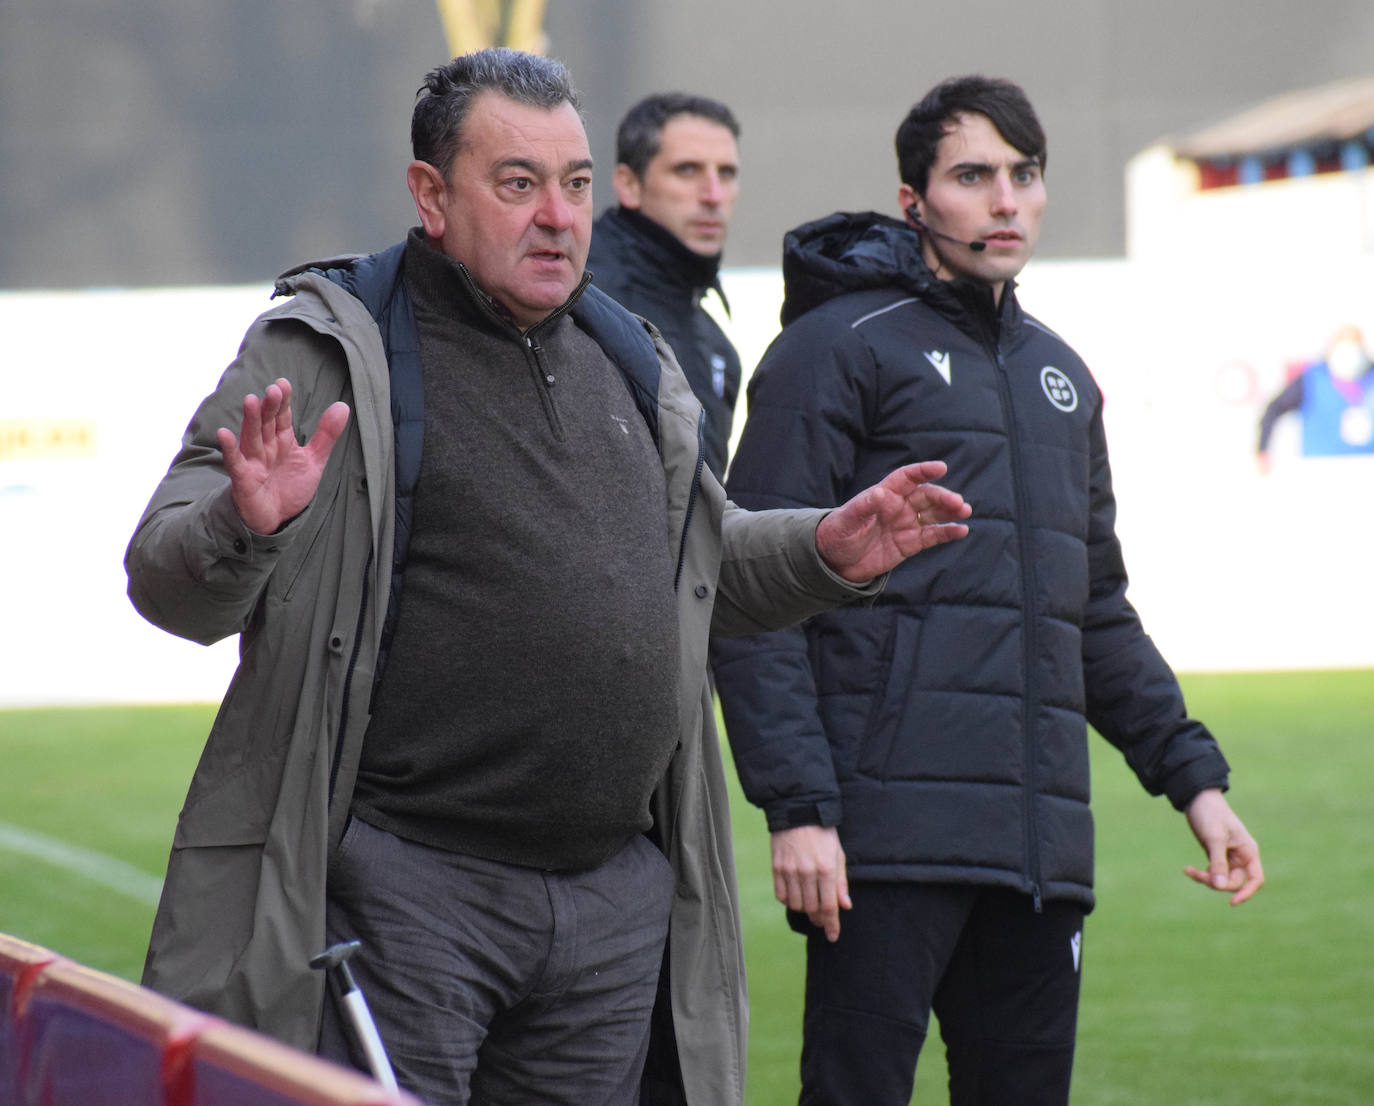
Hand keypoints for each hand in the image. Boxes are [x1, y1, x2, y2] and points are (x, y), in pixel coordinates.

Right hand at [217, 378, 350, 533]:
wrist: (276, 520)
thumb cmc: (290, 487)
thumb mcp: (313, 461)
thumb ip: (326, 435)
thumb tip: (343, 406)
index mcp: (282, 440)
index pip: (282, 416)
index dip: (283, 401)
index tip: (283, 384)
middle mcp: (266, 447)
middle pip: (266, 423)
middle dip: (269, 407)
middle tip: (273, 390)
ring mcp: (253, 461)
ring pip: (251, 437)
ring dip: (251, 420)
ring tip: (251, 400)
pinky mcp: (244, 479)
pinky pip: (235, 462)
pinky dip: (229, 449)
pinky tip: (224, 433)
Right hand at [771, 825, 850, 940]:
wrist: (798, 811)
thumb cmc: (823, 833)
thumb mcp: (838, 854)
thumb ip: (841, 882)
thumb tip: (845, 906)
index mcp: (826, 869)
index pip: (829, 906)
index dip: (832, 925)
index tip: (832, 936)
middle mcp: (807, 872)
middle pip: (811, 909)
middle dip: (818, 918)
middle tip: (822, 918)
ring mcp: (790, 870)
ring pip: (795, 905)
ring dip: (803, 910)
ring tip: (809, 904)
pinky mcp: (776, 867)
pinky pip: (781, 895)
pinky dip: (788, 901)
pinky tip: (795, 895)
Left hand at [814, 461, 970, 581]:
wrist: (834, 561)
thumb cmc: (837, 534)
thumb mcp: (847, 520)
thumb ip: (863, 506)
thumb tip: (880, 493)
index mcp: (883, 495)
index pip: (907, 478)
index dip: (923, 471)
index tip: (941, 467)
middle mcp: (898, 506)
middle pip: (926, 496)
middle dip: (943, 497)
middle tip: (958, 502)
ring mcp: (905, 524)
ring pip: (933, 514)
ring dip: (950, 511)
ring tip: (965, 511)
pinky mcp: (909, 544)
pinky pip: (932, 536)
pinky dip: (947, 532)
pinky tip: (961, 530)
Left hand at [1183, 788, 1263, 904]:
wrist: (1197, 798)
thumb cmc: (1210, 814)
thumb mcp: (1214, 838)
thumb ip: (1218, 862)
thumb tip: (1219, 886)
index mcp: (1248, 851)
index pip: (1255, 879)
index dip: (1247, 893)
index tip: (1232, 903)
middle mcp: (1241, 856)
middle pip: (1235, 882)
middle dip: (1216, 882)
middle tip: (1196, 874)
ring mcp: (1229, 857)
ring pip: (1221, 879)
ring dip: (1206, 879)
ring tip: (1188, 870)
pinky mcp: (1216, 856)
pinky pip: (1213, 873)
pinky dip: (1202, 874)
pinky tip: (1187, 869)